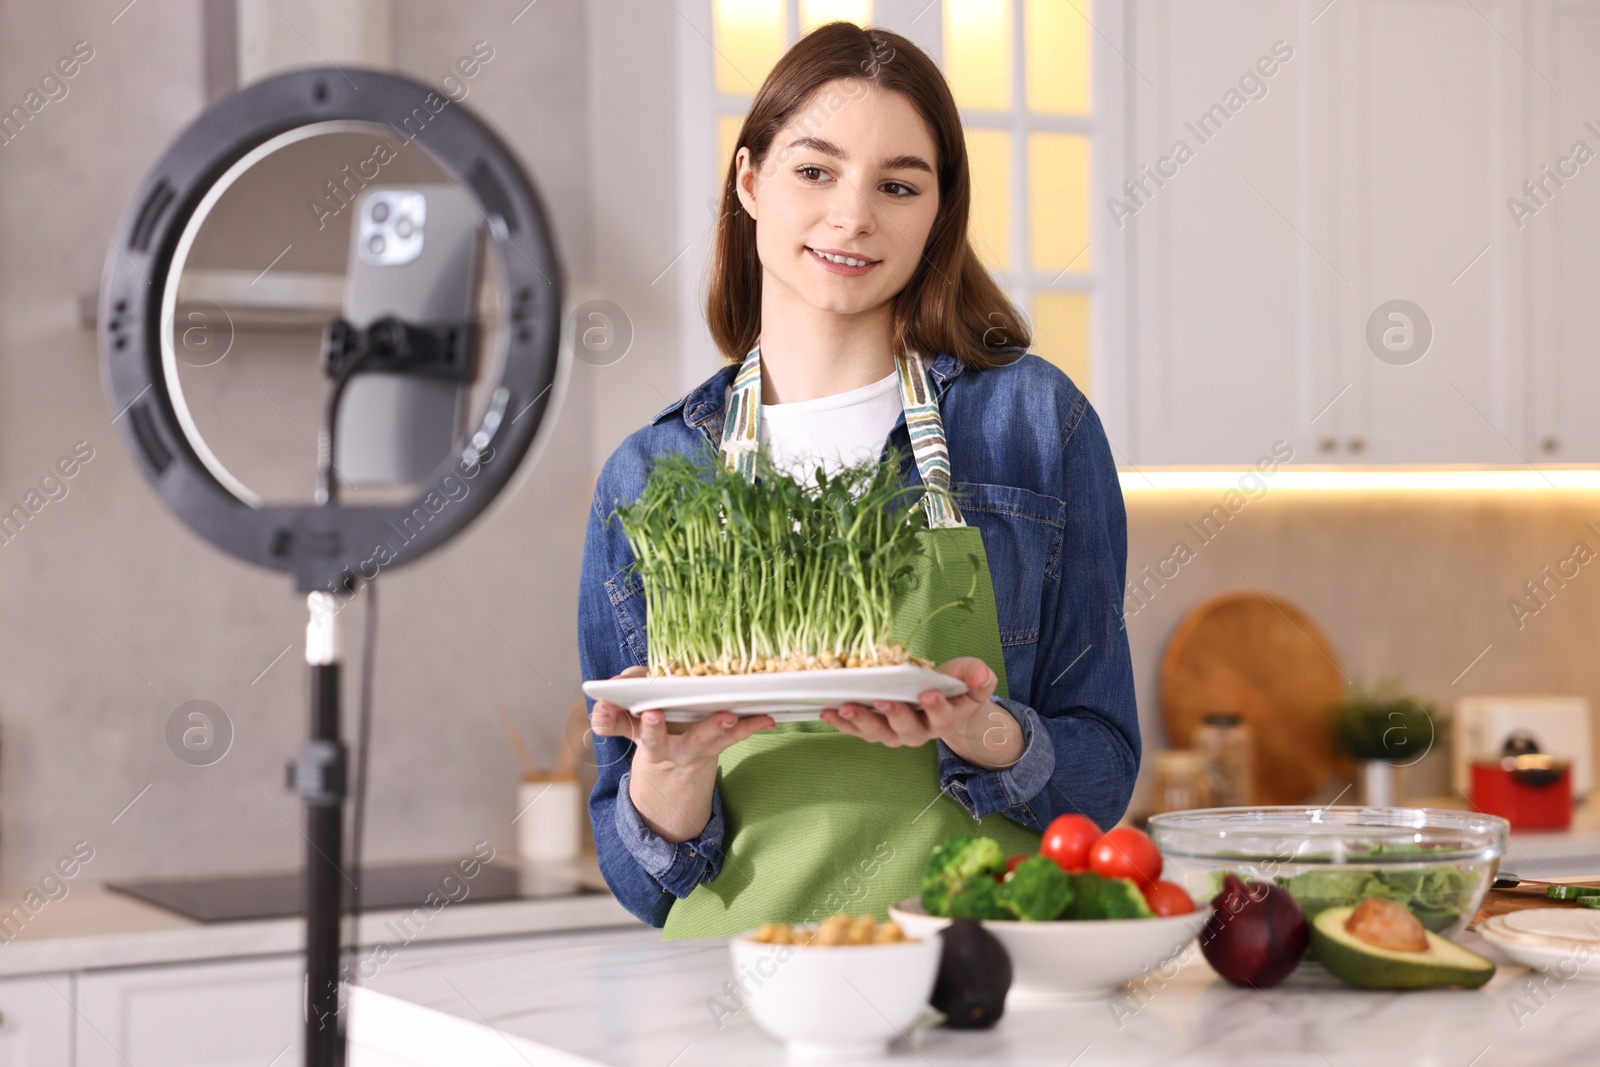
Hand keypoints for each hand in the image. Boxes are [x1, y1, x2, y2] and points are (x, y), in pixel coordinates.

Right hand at [589, 665, 775, 771]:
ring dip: (714, 726)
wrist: (681, 767)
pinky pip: (734, 737)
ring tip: (726, 715)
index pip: (619, 726)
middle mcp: (666, 748)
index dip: (611, 718)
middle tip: (650, 714)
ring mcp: (693, 747)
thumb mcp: (630, 725)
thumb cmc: (657, 730)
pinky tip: (767, 718)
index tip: (604, 709)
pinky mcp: (718, 743)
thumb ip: (613, 716)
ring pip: (701, 739)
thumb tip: (599, 704)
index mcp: (641, 738)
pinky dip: (750, 726)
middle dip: (651, 728)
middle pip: (656, 740)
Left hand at [818, 657, 1022, 770]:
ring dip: (860, 721)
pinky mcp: (875, 730)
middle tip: (882, 700)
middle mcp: (919, 732)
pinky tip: (827, 712)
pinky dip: (842, 722)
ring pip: (878, 733)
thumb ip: (978, 677)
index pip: (942, 716)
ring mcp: (895, 734)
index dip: (935, 707)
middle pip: (906, 729)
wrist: (941, 707)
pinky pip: (858, 730)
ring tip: (845, 707)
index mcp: (946, 720)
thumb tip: (983, 674)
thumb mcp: (971, 680)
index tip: (928, 694)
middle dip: (894, 715)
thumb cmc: (954, 689)